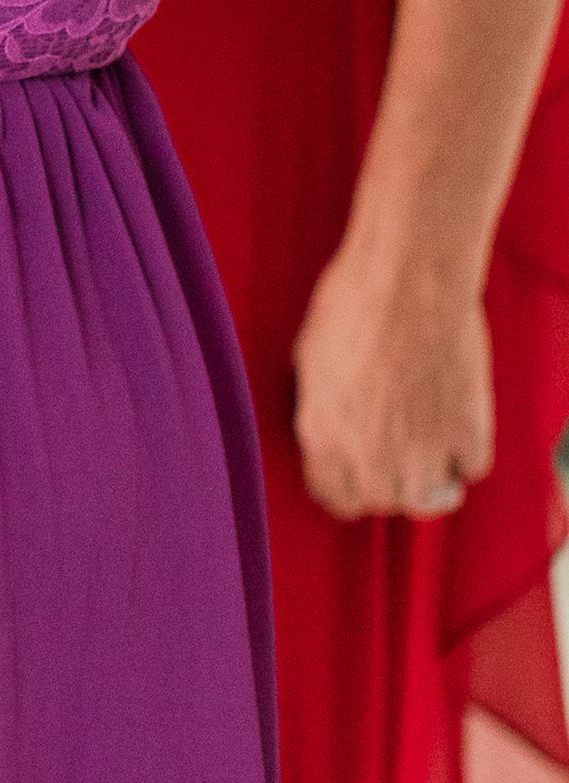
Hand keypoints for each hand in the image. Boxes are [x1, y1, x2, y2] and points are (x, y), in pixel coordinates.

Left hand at [292, 239, 494, 520]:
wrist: (410, 281)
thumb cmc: (353, 301)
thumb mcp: (311, 356)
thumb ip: (320, 404)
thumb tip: (326, 418)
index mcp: (322, 436)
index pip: (334, 498)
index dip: (346, 488)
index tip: (358, 478)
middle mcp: (370, 457)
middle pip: (382, 501)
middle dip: (387, 482)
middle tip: (398, 452)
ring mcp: (422, 452)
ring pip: (429, 498)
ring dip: (429, 475)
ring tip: (430, 442)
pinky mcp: (467, 434)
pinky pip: (471, 467)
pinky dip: (467, 452)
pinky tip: (458, 423)